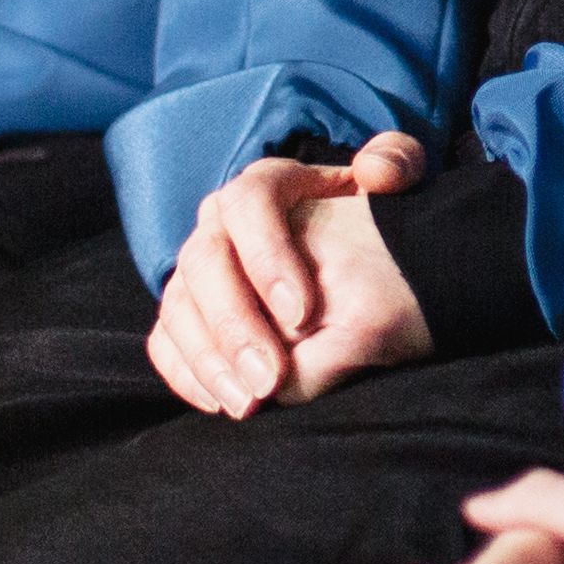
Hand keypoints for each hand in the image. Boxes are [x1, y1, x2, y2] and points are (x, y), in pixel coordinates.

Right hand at [144, 134, 435, 416]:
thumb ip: (396, 161)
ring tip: (248, 401)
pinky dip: (187, 374)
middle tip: (270, 376)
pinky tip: (222, 402)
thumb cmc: (374, 219)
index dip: (268, 258)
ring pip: (179, 306)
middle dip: (234, 324)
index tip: (303, 314)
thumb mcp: (396, 178)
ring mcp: (197, 268)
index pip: (249, 205)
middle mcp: (220, 222)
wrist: (354, 255)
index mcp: (267, 184)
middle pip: (205, 262)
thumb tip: (376, 172)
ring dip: (209, 359)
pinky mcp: (187, 311)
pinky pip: (167, 340)